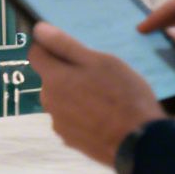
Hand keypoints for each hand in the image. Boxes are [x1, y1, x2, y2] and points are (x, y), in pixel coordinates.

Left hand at [27, 22, 167, 168]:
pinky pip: (71, 119)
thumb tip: (38, 30)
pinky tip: (104, 117)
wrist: (139, 143)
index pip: (35, 53)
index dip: (49, 46)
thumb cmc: (122, 96)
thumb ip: (66, 45)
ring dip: (74, 95)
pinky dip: (81, 115)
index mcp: (53, 79)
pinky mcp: (70, 141)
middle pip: (50, 78)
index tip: (69, 47)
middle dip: (67, 73)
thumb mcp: (100, 61)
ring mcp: (59, 124)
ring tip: (104, 98)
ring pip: (61, 99)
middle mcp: (49, 102)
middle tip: (97, 75)